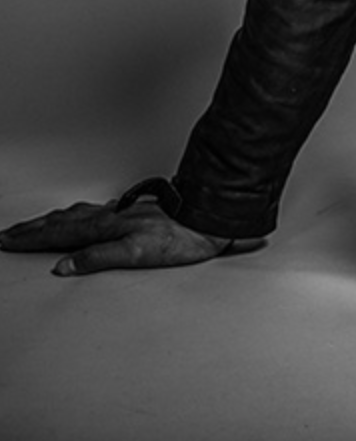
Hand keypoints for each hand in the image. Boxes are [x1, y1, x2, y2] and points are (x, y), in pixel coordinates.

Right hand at [0, 198, 237, 274]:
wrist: (211, 217)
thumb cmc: (181, 238)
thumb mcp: (137, 254)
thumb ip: (98, 259)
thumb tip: (63, 267)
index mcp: (106, 227)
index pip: (57, 234)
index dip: (29, 239)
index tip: (5, 241)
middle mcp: (109, 216)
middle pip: (60, 222)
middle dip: (30, 229)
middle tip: (6, 234)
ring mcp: (121, 212)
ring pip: (75, 215)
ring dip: (49, 221)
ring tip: (31, 226)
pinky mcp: (133, 212)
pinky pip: (92, 212)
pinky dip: (73, 215)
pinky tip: (78, 216)